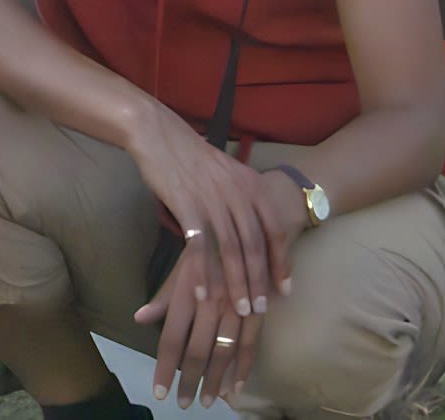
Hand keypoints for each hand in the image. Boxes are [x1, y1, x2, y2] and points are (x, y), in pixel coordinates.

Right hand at [126, 118, 293, 404]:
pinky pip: (199, 248)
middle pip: (254, 247)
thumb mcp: (229, 173)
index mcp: (252, 185)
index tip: (284, 291)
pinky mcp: (187, 207)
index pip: (275, 232)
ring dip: (236, 284)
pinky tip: (204, 294)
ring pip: (230, 251)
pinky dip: (203, 274)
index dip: (282, 264)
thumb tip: (259, 235)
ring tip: (238, 309)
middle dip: (259, 282)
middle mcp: (237, 194)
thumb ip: (245, 201)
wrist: (159, 134)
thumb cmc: (194, 158)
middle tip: (260, 309)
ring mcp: (212, 200)